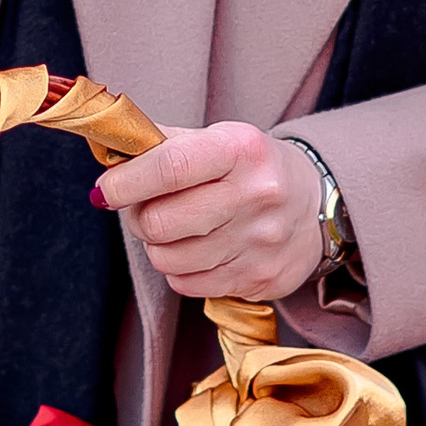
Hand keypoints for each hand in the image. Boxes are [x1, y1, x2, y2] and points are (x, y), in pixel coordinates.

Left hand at [93, 122, 321, 302]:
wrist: (318, 205)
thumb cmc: (250, 168)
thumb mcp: (217, 140)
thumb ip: (161, 144)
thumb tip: (109, 154)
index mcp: (241, 150)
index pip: (169, 167)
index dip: (126, 182)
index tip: (107, 190)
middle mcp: (256, 195)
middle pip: (161, 222)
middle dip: (139, 218)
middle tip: (146, 210)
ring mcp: (260, 242)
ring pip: (168, 259)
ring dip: (158, 246)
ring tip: (176, 230)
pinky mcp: (259, 278)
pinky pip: (187, 285)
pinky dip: (180, 269)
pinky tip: (198, 250)